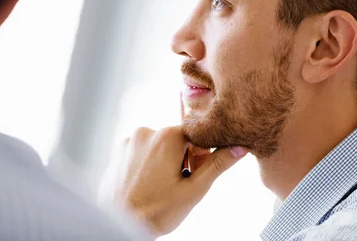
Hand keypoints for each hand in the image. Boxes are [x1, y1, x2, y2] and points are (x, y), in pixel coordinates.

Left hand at [103, 125, 247, 236]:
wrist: (117, 224)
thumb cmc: (155, 211)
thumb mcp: (194, 190)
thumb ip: (218, 164)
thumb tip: (240, 147)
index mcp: (167, 136)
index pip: (198, 135)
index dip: (201, 155)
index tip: (195, 173)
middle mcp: (147, 131)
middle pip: (178, 139)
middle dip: (183, 158)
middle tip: (179, 184)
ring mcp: (130, 140)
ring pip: (160, 146)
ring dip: (166, 161)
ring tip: (162, 187)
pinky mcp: (119, 150)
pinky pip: (143, 151)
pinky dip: (149, 163)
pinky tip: (148, 184)